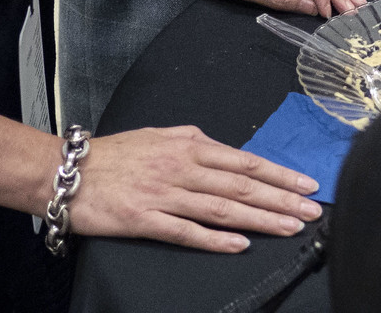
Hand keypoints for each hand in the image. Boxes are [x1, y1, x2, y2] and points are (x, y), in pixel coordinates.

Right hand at [70, 125, 323, 252]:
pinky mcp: (145, 219)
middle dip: (282, 198)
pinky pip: (187, 231)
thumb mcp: (162, 136)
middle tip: (312, 209)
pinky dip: (216, 239)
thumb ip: (197, 145)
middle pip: (242, 185)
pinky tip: (240, 245)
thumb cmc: (115, 154)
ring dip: (260, 219)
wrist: (67, 172)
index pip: (246, 161)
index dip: (279, 174)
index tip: (306, 183)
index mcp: (190, 145)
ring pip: (223, 208)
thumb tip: (228, 153)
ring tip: (289, 226)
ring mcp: (165, 194)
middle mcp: (182, 167)